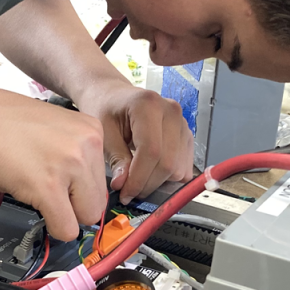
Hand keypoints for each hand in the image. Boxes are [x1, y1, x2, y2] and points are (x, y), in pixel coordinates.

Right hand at [0, 89, 108, 241]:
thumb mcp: (52, 129)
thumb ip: (72, 152)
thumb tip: (82, 187)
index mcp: (91, 129)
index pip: (103, 179)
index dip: (79, 188)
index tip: (63, 187)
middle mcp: (87, 144)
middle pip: (98, 201)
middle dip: (72, 205)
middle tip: (45, 191)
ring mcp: (70, 166)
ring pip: (86, 217)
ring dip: (62, 214)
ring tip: (35, 192)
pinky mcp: (48, 188)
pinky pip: (65, 229)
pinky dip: (51, 227)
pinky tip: (32, 203)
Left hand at [75, 80, 194, 204]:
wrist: (114, 96)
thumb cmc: (106, 109)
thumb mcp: (103, 132)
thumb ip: (116, 158)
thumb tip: (123, 186)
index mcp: (148, 105)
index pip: (151, 151)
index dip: (139, 178)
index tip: (125, 194)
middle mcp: (171, 111)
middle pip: (168, 162)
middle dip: (147, 184)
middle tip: (128, 192)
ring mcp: (182, 123)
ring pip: (178, 168)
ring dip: (158, 182)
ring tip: (137, 180)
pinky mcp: (187, 135)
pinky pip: (184, 167)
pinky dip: (168, 177)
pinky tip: (149, 173)